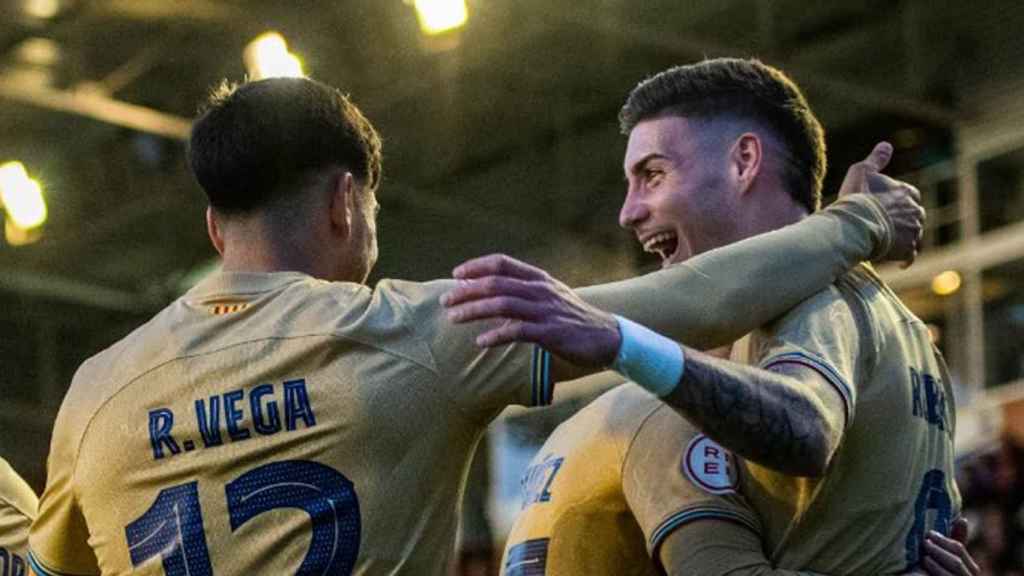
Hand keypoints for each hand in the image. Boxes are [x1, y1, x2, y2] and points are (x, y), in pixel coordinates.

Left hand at [441, 254, 620, 366]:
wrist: (607, 337)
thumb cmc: (572, 318)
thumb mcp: (548, 297)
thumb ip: (521, 294)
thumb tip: (486, 299)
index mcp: (539, 278)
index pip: (503, 262)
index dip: (477, 266)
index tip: (456, 274)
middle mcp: (541, 290)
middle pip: (497, 283)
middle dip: (467, 290)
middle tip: (445, 301)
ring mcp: (546, 310)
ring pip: (503, 304)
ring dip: (474, 310)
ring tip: (453, 318)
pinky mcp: (551, 332)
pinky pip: (519, 331)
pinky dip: (497, 335)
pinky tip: (481, 342)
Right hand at [838, 141, 924, 267]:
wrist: (857, 224)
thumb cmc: (857, 197)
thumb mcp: (862, 171)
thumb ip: (876, 159)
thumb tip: (886, 144)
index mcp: (908, 192)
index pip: (910, 196)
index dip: (897, 202)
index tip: (886, 207)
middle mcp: (916, 211)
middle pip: (914, 216)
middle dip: (904, 221)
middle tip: (887, 226)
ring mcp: (914, 231)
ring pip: (913, 236)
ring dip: (905, 239)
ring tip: (890, 244)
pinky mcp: (908, 249)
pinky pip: (910, 256)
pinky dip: (906, 258)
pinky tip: (901, 263)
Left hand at [918, 520, 979, 575]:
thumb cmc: (929, 571)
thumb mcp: (941, 556)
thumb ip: (951, 542)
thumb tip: (963, 519)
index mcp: (967, 568)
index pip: (959, 549)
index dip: (945, 539)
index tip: (930, 533)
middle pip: (958, 557)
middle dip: (941, 546)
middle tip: (925, 539)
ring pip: (957, 566)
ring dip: (939, 554)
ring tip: (924, 550)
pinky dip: (937, 567)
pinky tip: (926, 561)